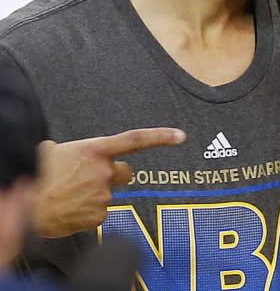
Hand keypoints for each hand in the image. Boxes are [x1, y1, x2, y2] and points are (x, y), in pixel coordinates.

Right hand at [34, 127, 185, 237]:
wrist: (24, 204)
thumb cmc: (36, 174)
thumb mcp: (56, 152)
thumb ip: (79, 153)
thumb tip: (78, 157)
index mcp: (95, 150)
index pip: (136, 140)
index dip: (161, 137)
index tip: (181, 136)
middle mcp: (104, 171)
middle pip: (124, 173)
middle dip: (112, 176)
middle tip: (89, 180)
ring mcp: (103, 195)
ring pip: (106, 195)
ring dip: (92, 196)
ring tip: (67, 196)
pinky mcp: (98, 216)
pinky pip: (97, 213)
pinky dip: (85, 213)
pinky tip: (68, 210)